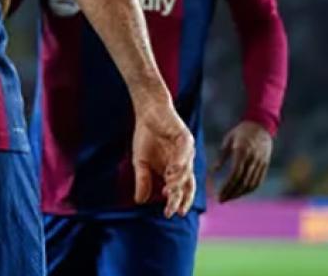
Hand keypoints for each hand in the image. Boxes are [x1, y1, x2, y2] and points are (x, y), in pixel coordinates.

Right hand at [131, 102, 195, 217]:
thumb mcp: (140, 162)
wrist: (148, 112)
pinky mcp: (185, 138)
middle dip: (180, 197)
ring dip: (178, 181)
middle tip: (173, 207)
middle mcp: (185, 163)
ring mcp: (186, 151)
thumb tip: (140, 201)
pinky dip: (180, 162)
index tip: (169, 214)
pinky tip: (172, 170)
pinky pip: (185, 152)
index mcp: (175, 170)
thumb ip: (143, 180)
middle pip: (186, 183)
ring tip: (169, 190)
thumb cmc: (146, 136)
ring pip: (187, 170)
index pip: (181, 190)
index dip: (177, 202)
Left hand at [215, 120, 273, 201]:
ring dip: (240, 193)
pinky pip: (258, 181)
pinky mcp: (265, 165)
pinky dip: (250, 189)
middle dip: (232, 193)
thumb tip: (214, 171)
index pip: (235, 175)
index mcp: (242, 153)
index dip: (227, 187)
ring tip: (229, 198)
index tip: (219, 194)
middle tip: (222, 200)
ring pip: (252, 184)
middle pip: (243, 182)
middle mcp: (253, 160)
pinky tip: (241, 192)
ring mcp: (261, 163)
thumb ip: (222, 157)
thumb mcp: (228, 141)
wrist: (261, 125)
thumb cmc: (241, 132)